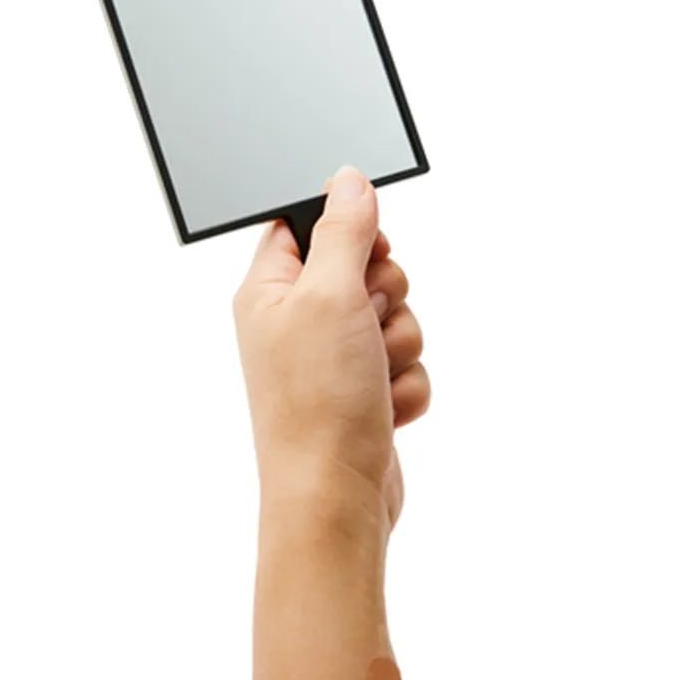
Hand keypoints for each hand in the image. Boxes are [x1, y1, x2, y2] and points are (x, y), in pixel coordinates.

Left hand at [233, 166, 429, 534]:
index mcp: (270, 289)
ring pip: (397, 316)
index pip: (310, 224)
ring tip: (370, 377)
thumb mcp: (328, 296)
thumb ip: (342, 232)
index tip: (364, 255)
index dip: (349, 231)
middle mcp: (299, 319)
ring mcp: (333, 358)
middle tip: (364, 325)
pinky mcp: (364, 390)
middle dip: (385, 298)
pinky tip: (381, 410)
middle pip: (367, 268)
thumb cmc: (317, 402)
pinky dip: (405, 385)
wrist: (335, 500)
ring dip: (399, 346)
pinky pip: (408, 362)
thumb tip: (348, 179)